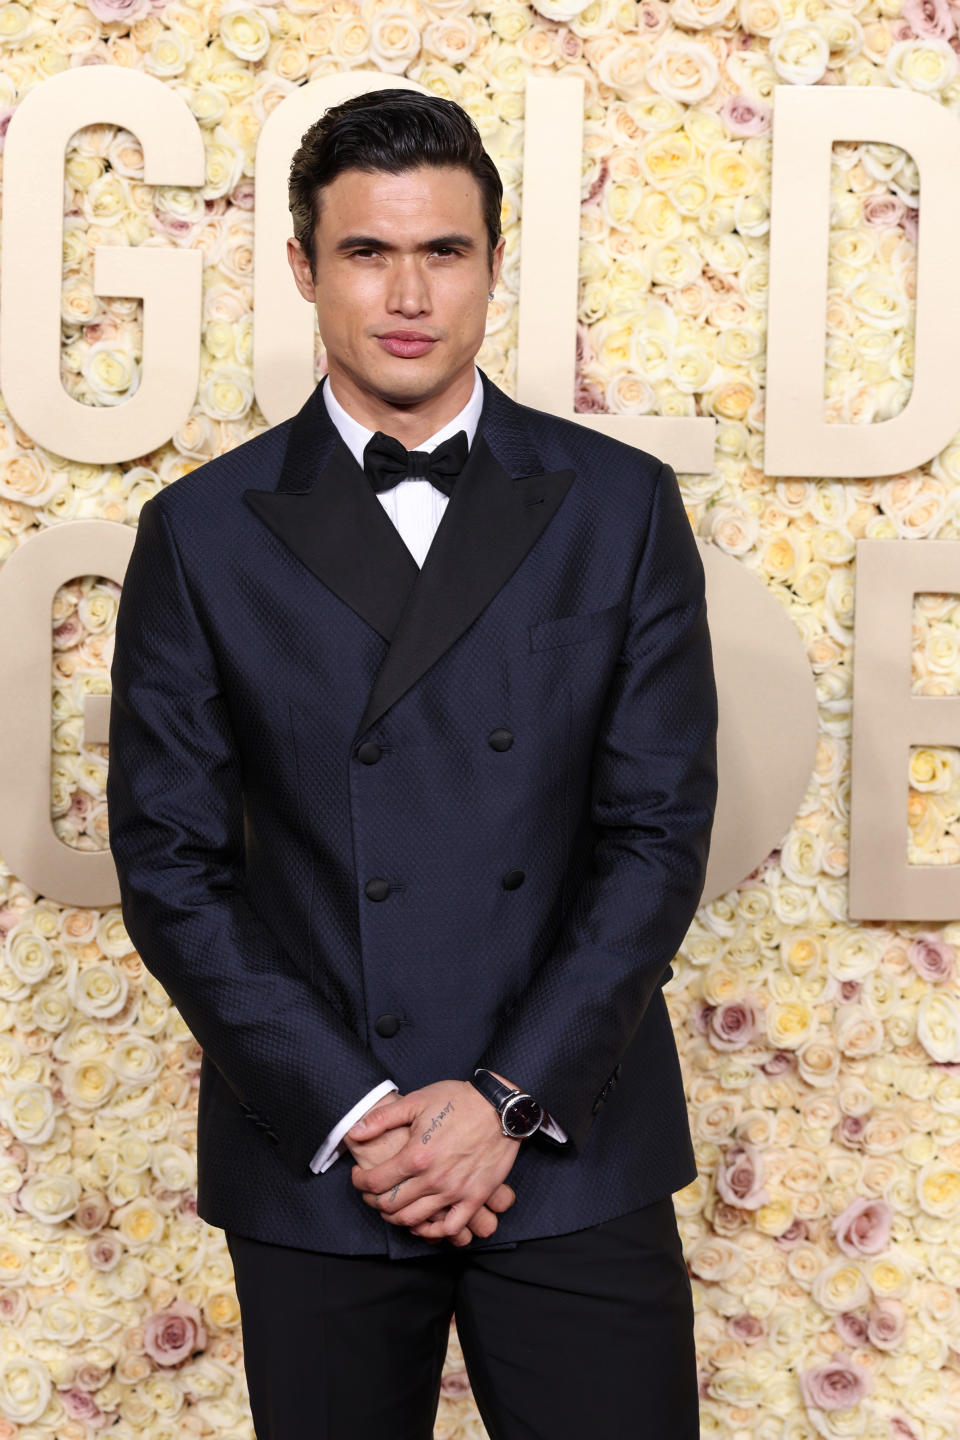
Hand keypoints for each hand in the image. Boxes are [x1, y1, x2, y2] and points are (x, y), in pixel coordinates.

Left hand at [347, 1079, 521, 1241]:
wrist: (499, 1107)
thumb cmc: (458, 1100)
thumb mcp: (416, 1101)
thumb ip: (382, 1118)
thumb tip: (354, 1132)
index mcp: (416, 1155)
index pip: (375, 1182)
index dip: (359, 1182)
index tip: (359, 1177)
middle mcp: (433, 1178)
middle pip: (391, 1205)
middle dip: (373, 1201)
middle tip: (372, 1193)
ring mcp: (455, 1191)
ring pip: (415, 1220)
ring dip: (396, 1218)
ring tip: (393, 1206)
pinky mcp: (475, 1197)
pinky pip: (450, 1228)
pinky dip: (433, 1232)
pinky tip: (424, 1224)